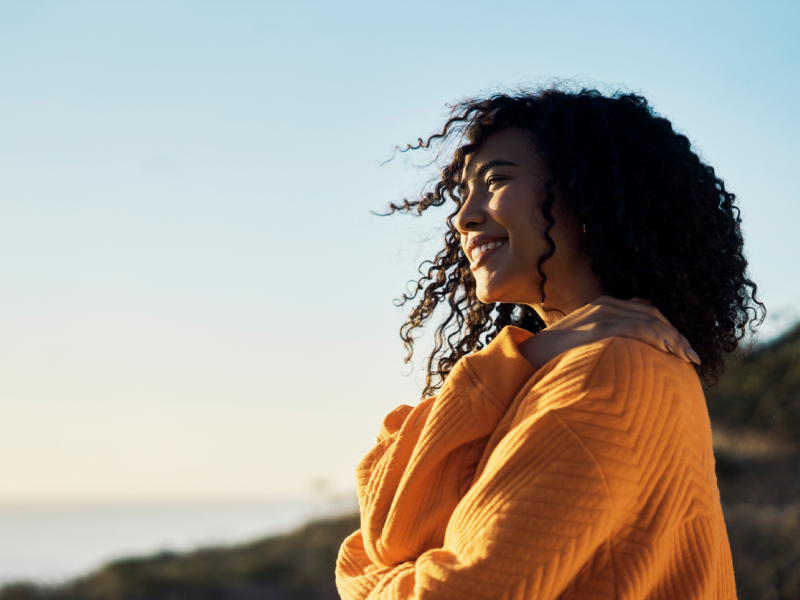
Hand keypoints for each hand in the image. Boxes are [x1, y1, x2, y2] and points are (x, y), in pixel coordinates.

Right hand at [517, 295, 699, 368]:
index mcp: (601, 305)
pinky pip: (636, 329)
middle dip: (675, 335)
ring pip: (649, 321)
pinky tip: (669, 354)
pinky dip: (657, 339)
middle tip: (692, 357)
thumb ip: (604, 337)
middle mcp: (603, 305)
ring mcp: (600, 315)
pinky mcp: (597, 328)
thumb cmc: (553, 357)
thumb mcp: (582, 341)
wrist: (525, 359)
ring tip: (687, 359)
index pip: (645, 311)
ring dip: (672, 339)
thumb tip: (628, 344)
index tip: (682, 349)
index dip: (667, 328)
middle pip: (651, 314)